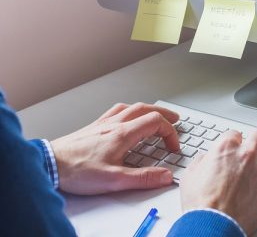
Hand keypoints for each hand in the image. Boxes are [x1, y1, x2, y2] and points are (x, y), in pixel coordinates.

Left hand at [51, 102, 179, 194]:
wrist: (49, 163)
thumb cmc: (77, 171)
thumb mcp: (113, 180)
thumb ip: (142, 178)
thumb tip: (165, 176)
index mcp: (123, 133)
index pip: (156, 122)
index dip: (170, 133)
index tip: (173, 147)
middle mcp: (115, 123)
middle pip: (147, 109)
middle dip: (164, 114)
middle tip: (175, 120)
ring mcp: (104, 122)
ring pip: (133, 107)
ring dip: (149, 109)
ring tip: (156, 114)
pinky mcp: (94, 125)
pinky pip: (118, 109)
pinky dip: (130, 109)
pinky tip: (127, 115)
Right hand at [180, 128, 256, 234]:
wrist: (212, 226)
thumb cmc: (200, 205)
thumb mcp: (190, 176)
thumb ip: (201, 162)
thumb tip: (205, 159)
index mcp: (226, 149)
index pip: (234, 134)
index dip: (234, 140)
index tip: (234, 146)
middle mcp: (246, 155)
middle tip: (255, 145)